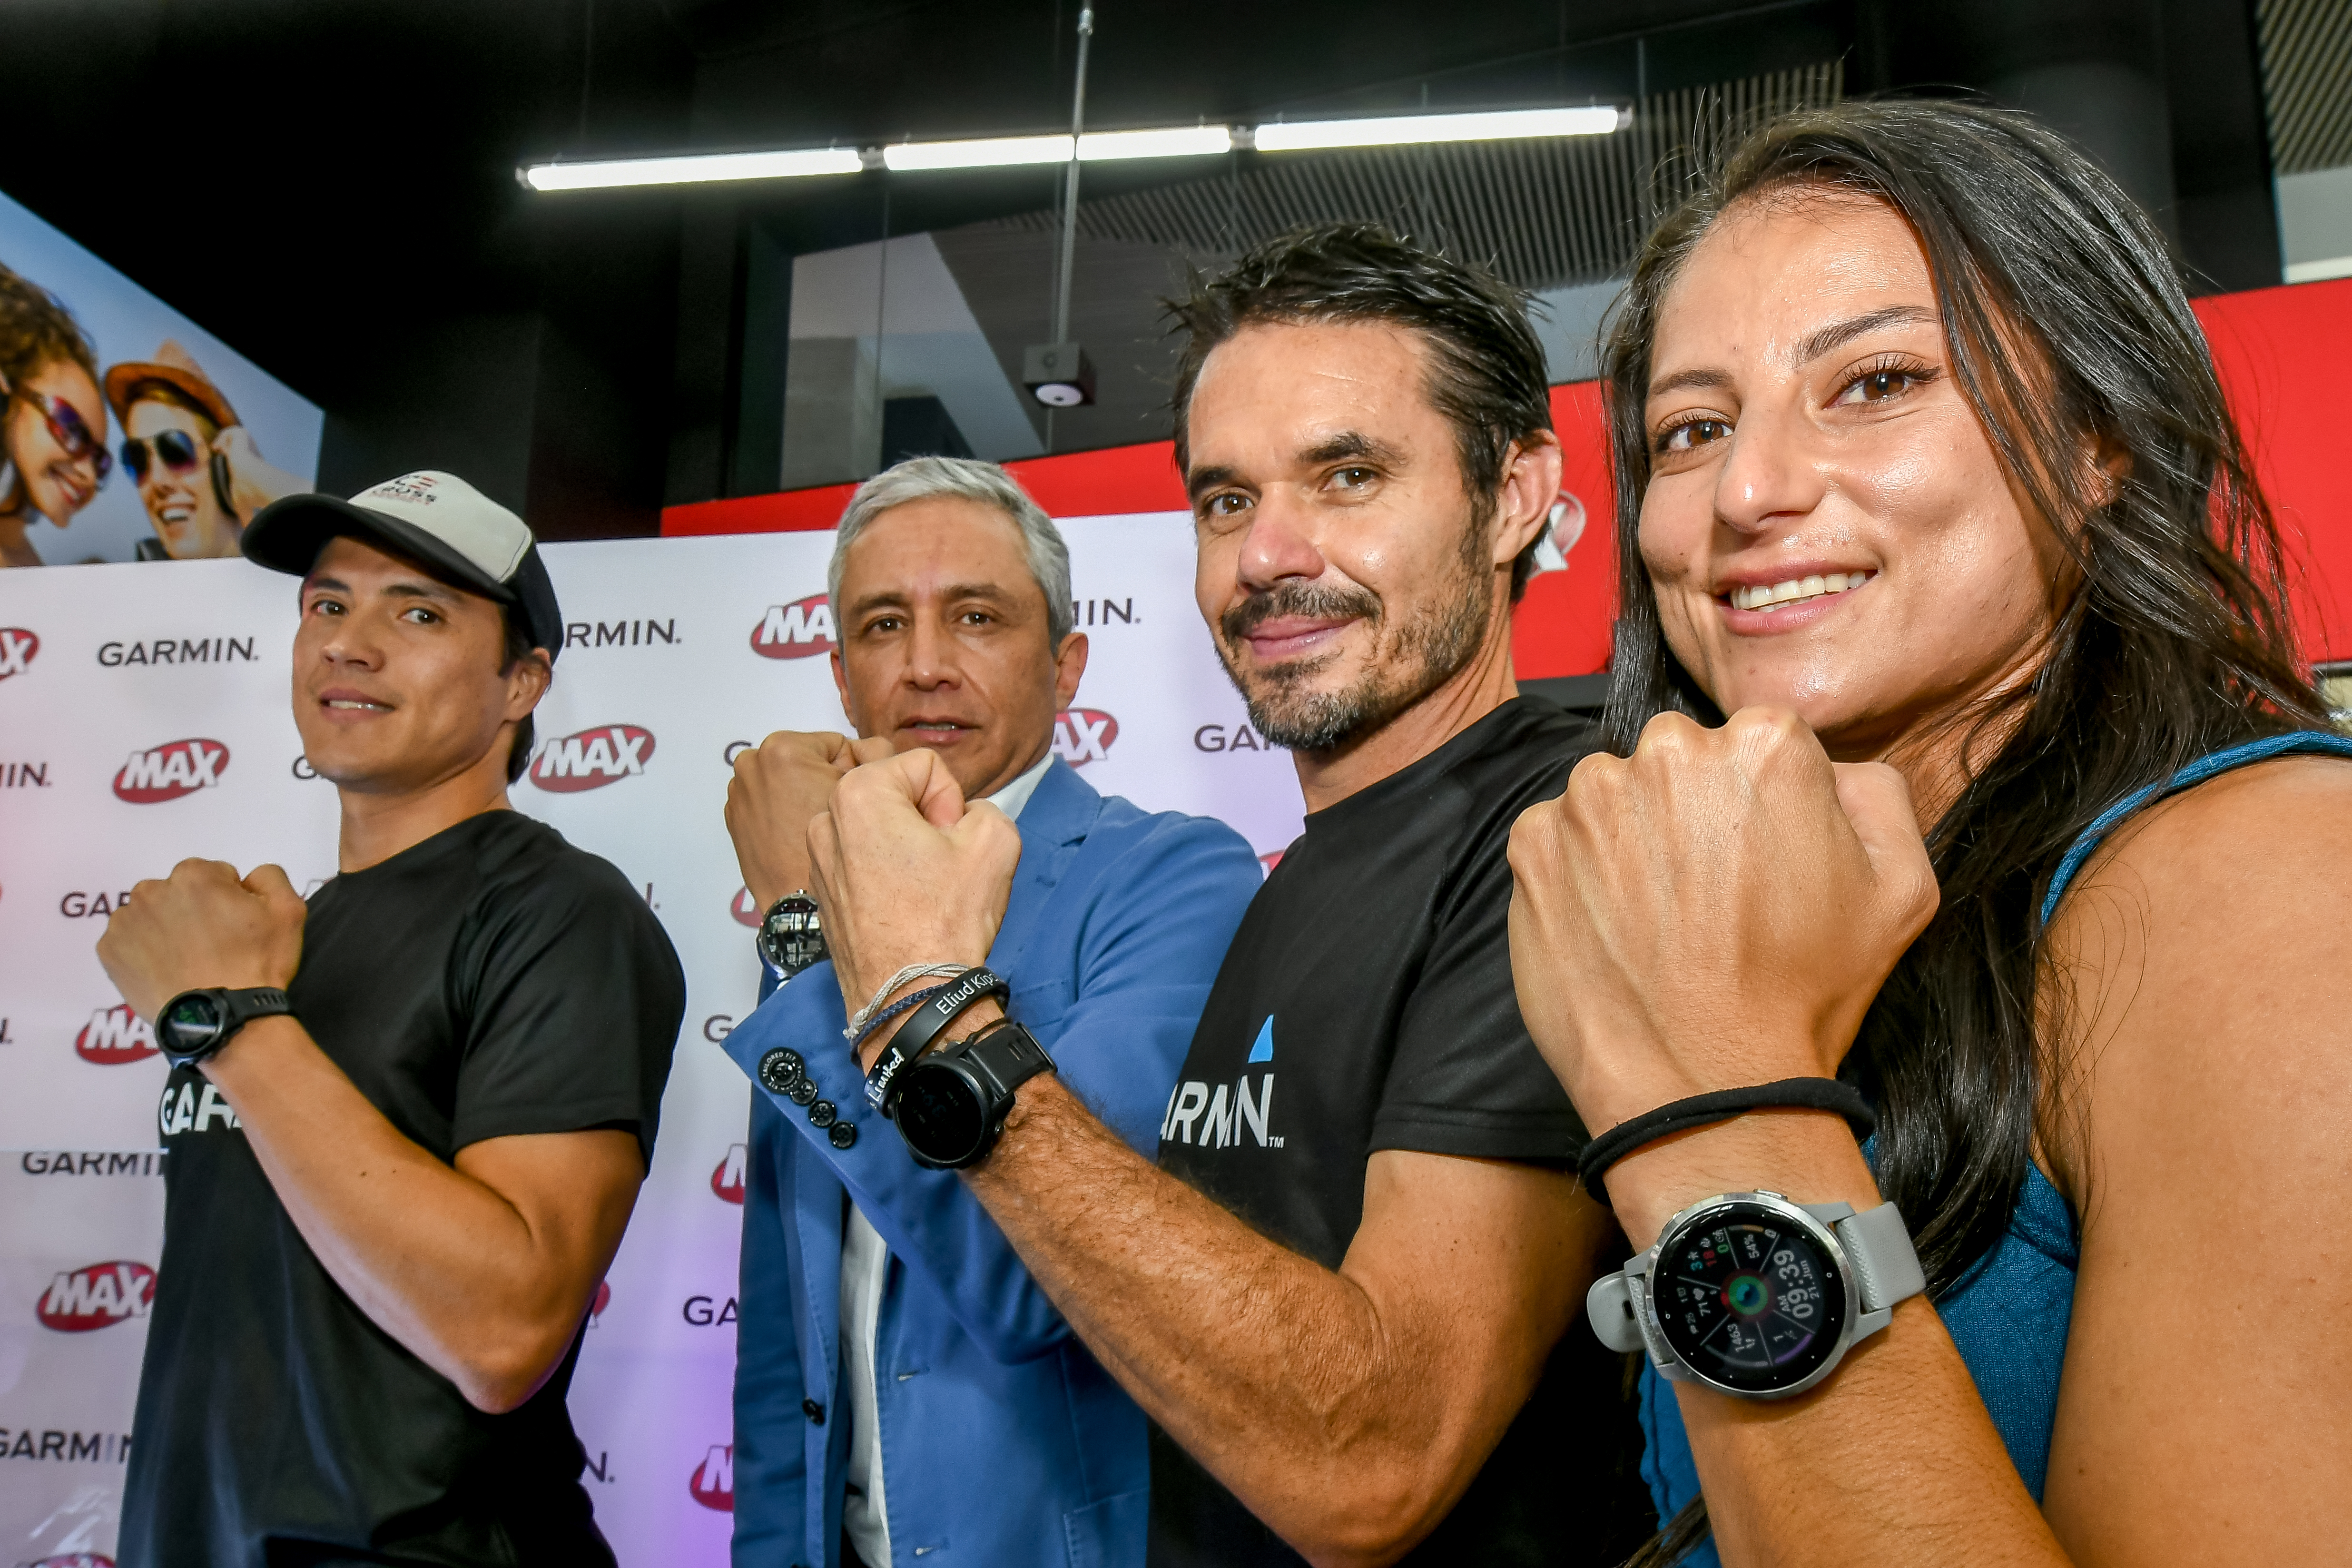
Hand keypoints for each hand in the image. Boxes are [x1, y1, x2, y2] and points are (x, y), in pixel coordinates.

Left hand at [96, 860, 306, 1020]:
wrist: (222, 1018)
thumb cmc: (257, 964)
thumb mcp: (288, 910)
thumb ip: (269, 876)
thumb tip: (246, 879)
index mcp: (194, 875)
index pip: (214, 875)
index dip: (229, 900)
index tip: (235, 927)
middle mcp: (151, 891)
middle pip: (177, 892)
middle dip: (193, 910)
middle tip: (213, 945)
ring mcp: (124, 923)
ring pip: (150, 915)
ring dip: (166, 928)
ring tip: (187, 960)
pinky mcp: (108, 952)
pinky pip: (127, 942)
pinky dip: (142, 951)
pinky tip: (165, 970)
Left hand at [211, 426, 306, 524]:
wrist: (251, 479)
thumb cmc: (248, 492)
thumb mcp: (240, 504)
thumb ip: (243, 516)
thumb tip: (247, 535)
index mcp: (247, 468)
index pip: (237, 460)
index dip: (227, 459)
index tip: (216, 460)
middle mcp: (248, 456)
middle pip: (234, 446)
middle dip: (223, 448)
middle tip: (214, 452)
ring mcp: (246, 446)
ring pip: (234, 437)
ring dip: (224, 440)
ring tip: (216, 449)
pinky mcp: (242, 438)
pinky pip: (233, 431)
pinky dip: (224, 435)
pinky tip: (218, 446)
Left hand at [725, 730, 892, 909]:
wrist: (802, 904)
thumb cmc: (835, 851)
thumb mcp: (866, 790)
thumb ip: (876, 755)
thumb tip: (869, 749)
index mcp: (783, 748)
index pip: (835, 744)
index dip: (852, 771)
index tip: (851, 800)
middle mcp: (751, 765)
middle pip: (807, 761)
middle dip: (822, 781)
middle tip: (835, 816)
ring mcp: (739, 793)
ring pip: (787, 781)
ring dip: (800, 795)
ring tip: (815, 827)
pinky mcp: (734, 818)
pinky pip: (768, 802)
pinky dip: (781, 812)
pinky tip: (797, 835)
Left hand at [807, 749, 1021, 1013]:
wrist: (911, 997)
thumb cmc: (944, 920)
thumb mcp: (996, 840)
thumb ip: (983, 807)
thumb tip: (960, 820)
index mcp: (859, 792)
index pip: (926, 765)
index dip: (951, 801)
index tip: (950, 843)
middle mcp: (825, 819)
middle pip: (898, 793)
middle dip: (925, 820)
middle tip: (939, 864)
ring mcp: (816, 858)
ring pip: (881, 828)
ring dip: (906, 846)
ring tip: (921, 888)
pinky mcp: (822, 890)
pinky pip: (863, 859)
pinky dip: (885, 872)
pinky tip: (902, 906)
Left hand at [1506, 707, 1937, 1137]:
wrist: (1705, 1084)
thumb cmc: (1804, 994)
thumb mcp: (1900, 889)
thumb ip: (1877, 797)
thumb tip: (1835, 768)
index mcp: (1764, 743)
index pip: (1758, 744)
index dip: (1762, 806)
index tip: (1759, 863)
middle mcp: (1668, 749)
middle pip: (1680, 762)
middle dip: (1692, 813)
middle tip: (1709, 897)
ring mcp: (1589, 796)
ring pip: (1614, 798)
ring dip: (1631, 841)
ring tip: (1659, 921)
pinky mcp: (1532, 844)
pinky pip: (1557, 839)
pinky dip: (1579, 875)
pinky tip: (1614, 930)